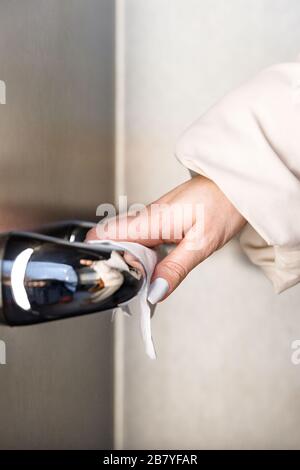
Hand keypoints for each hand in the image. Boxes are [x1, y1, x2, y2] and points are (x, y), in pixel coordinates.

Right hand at [86, 176, 245, 302]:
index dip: (98, 255)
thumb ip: (175, 269)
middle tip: (133, 287)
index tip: (110, 278)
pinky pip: (141, 239)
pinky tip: (155, 268)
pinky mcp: (160, 221)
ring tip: (145, 280)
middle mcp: (146, 217)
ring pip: (126, 242)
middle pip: (112, 242)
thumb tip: (155, 291)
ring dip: (131, 262)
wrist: (235, 186)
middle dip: (116, 265)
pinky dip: (143, 256)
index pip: (104, 234)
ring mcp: (152, 218)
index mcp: (150, 220)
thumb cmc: (223, 206)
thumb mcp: (201, 244)